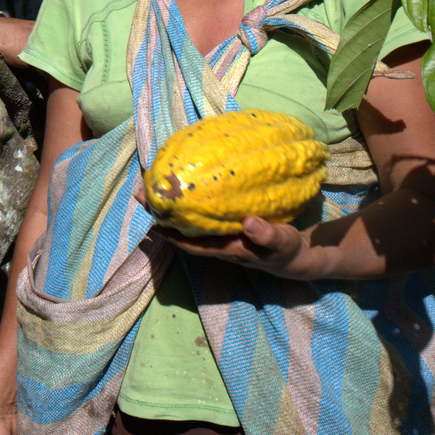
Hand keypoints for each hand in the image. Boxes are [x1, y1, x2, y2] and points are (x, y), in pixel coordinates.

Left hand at [132, 178, 317, 278]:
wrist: (293, 254)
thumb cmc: (285, 249)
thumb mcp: (282, 243)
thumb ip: (268, 236)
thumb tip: (249, 224)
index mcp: (226, 248)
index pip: (192, 243)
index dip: (171, 233)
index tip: (153, 220)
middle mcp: (216, 241)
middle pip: (182, 229)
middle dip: (162, 213)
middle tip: (141, 193)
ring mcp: (218, 233)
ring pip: (188, 219)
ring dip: (170, 204)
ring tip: (151, 183)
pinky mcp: (224, 223)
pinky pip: (201, 211)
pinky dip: (189, 199)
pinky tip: (183, 181)